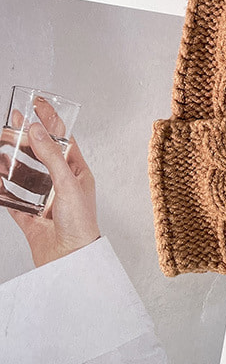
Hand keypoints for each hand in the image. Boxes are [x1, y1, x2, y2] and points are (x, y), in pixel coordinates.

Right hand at [6, 98, 99, 266]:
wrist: (70, 259)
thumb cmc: (80, 223)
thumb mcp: (68, 183)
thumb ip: (51, 156)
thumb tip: (37, 130)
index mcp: (77, 172)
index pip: (63, 140)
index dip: (50, 121)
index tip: (38, 104)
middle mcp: (61, 183)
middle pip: (40, 155)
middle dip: (25, 139)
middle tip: (9, 124)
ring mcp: (44, 199)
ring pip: (23, 175)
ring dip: (11, 161)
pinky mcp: (30, 216)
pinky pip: (12, 199)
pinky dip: (2, 189)